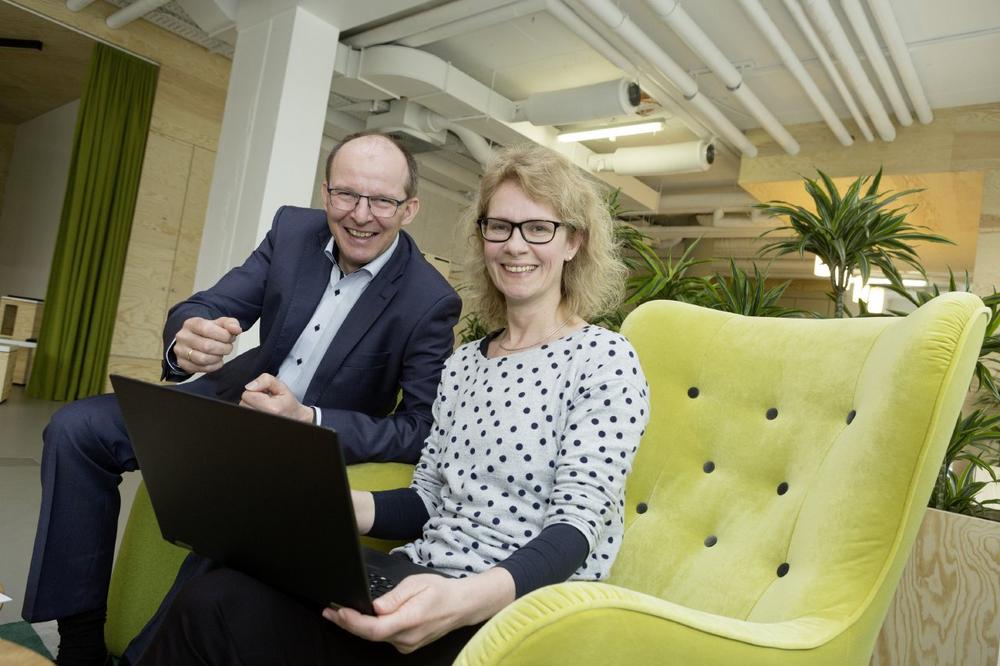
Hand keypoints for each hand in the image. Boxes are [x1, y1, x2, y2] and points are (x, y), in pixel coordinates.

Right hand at [173, 316, 241, 373]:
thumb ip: (231, 324)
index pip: (207, 329)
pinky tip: (217, 361)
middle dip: (223, 348)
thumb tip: (236, 330)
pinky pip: (201, 368)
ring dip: (218, 358)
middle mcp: (183, 336)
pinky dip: (213, 366)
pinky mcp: (182, 363)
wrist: (193, 341)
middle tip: (228, 347)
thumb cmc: (209, 332)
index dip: (223, 335)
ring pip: (203, 359)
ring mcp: (181, 351)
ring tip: (221, 354)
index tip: (230, 337)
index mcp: (191, 323)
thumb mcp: (220, 324)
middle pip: (207, 346)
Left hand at [239, 373, 313, 422]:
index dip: (255, 390)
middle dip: (252, 397)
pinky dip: (251, 409)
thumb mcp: (281, 386)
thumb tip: (249, 386)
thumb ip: (266, 380)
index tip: (265, 393)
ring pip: (243, 408)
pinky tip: (260, 409)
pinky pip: (246, 412)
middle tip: (265, 398)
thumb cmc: (288, 402)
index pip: (247, 394)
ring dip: (251, 404)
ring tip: (263, 404)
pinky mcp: (255, 422)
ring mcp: (259, 420)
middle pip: (243, 402)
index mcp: (270, 408)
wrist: (294, 416)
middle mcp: (263, 416)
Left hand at [322, 568, 514, 652]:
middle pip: (370, 635)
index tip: (339, 612)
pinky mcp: (407, 645)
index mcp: (410, 620)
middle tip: (329, 611)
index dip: (354, 622)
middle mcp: (408, 637)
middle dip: (347, 623)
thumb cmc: (440, 591)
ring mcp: (407, 644)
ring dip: (356, 626)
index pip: (375, 628)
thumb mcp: (416, 584)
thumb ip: (394, 596)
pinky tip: (359, 620)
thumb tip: (375, 606)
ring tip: (339, 613)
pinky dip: (368, 629)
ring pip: (375, 637)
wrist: (460, 606)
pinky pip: (383, 638)